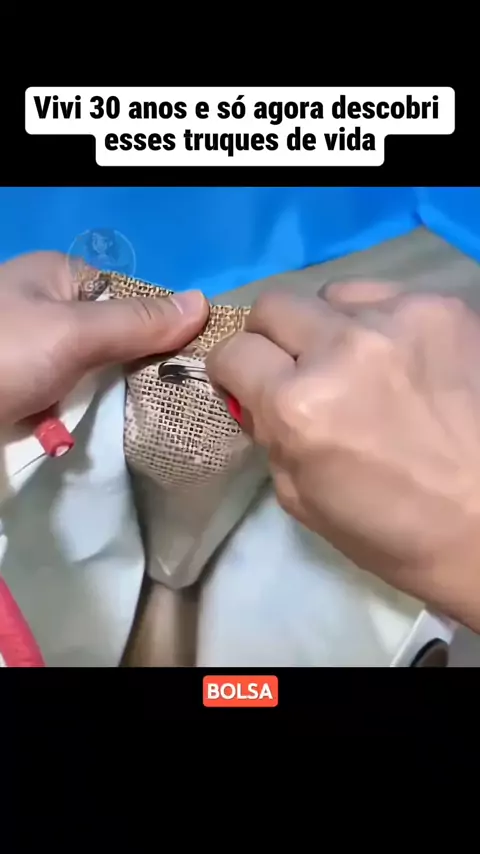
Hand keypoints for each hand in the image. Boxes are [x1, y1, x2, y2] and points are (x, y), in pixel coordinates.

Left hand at [0, 251, 208, 424]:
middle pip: (111, 340)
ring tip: (126, 425)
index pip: (128, 298)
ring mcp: (28, 353)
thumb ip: (137, 323)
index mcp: (56, 278)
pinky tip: (73, 436)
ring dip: (103, 403)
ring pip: (90, 376)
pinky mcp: (18, 392)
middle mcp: (43, 310)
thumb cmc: (3, 355)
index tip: (188, 364)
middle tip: (163, 401)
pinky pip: (62, 402)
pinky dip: (70, 421)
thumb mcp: (73, 332)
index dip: (160, 328)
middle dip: (132, 373)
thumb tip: (202, 303)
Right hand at [207, 281, 479, 629]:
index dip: (234, 373)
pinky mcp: (444, 309)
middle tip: (297, 370)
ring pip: (332, 294)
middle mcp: (342, 348)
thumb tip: (255, 394)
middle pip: (272, 306)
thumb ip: (268, 433)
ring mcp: (398, 319)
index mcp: (298, 405)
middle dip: (273, 340)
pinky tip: (403, 362)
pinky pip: (387, 298)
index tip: (248, 385)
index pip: (233, 353)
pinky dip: (382, 325)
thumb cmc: (391, 530)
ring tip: (359, 365)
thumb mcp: (300, 497)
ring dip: (331, 327)